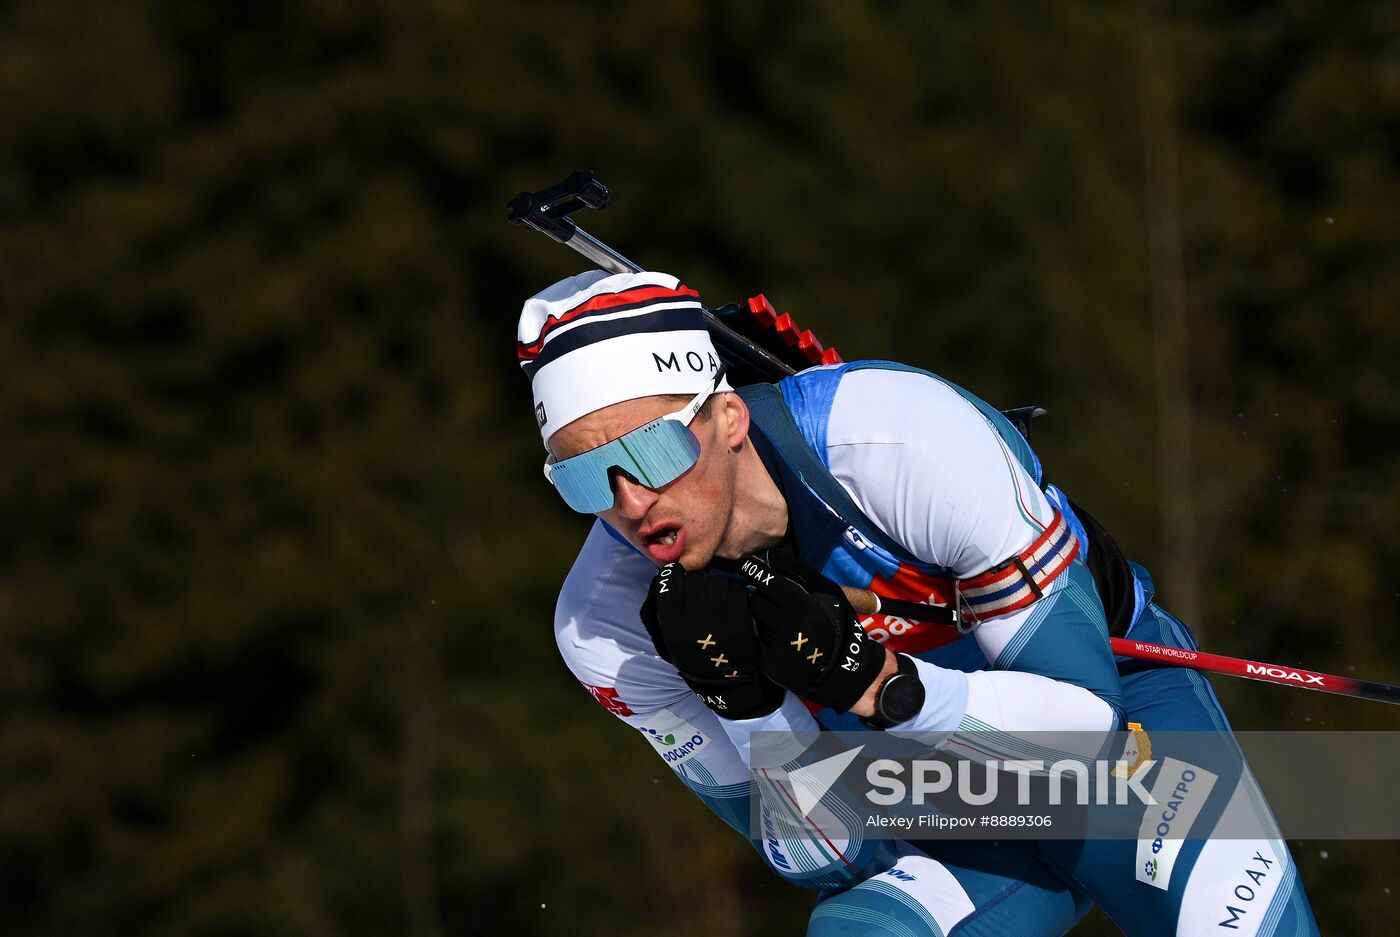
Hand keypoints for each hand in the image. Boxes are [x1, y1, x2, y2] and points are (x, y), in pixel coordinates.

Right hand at [640, 563, 784, 718]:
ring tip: (718, 602)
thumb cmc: (692, 658)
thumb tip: (660, 578)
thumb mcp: (667, 639)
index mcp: (672, 623)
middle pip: (695, 578)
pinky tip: (731, 606)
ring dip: (717, 588)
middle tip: (702, 594)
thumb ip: (661, 610)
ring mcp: (719, 617)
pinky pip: (735, 590)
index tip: (681, 580)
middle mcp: (693, 617)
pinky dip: (734, 594)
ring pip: (716, 581)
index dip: (676, 576)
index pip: (670, 580)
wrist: (724, 683)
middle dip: (698, 583)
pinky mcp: (740, 618)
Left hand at [738, 550, 888, 713]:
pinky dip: (768, 644)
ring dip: (767, 624)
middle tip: (777, 607)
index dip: (756, 572)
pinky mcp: (770, 665)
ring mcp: (777, 647)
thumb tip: (775, 557)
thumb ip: (803, 578)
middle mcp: (786, 626)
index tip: (747, 564)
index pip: (768, 583)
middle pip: (756, 603)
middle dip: (763, 602)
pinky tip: (784, 648)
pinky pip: (760, 646)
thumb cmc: (837, 627)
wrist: (843, 670)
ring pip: (758, 625)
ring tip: (787, 631)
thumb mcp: (828, 597)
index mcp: (802, 607)